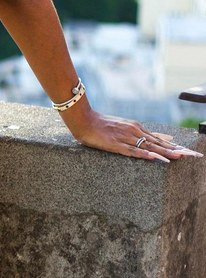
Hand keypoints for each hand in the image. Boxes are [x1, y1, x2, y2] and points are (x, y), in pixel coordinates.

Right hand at [62, 106, 202, 162]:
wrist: (83, 119)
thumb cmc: (99, 124)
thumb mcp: (120, 126)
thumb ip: (135, 133)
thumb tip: (152, 139)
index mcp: (136, 127)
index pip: (160, 139)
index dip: (175, 146)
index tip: (189, 152)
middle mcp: (134, 131)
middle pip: (160, 142)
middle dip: (177, 150)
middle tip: (193, 155)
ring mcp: (126, 138)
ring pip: (150, 146)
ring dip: (167, 152)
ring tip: (181, 157)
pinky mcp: (116, 144)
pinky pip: (133, 151)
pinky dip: (145, 154)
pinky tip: (156, 158)